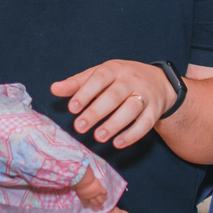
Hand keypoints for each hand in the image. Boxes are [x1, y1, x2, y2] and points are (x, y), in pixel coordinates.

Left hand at [52, 60, 175, 148]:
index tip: (72, 108)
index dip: (85, 92)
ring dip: (114, 124)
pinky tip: (117, 143)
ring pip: (131, 109)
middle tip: (79, 127)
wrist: (158, 81)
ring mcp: (145, 94)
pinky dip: (132, 134)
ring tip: (98, 137)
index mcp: (115, 69)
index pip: (99, 78)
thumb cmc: (120, 79)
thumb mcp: (100, 75)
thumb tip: (54, 89)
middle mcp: (131, 79)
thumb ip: (77, 83)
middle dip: (96, 112)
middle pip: (115, 95)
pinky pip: (146, 123)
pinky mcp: (155, 110)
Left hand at [74, 169, 107, 206]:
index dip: (88, 202)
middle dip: (97, 204)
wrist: (84, 180)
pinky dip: (105, 193)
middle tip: (99, 205)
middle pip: (94, 203)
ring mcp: (96, 194)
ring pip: (100, 200)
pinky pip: (104, 193)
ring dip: (102, 201)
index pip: (86, 202)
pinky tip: (105, 193)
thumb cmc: (78, 183)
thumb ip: (76, 188)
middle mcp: (91, 197)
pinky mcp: (100, 189)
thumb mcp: (76, 187)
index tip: (89, 202)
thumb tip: (72, 185)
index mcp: (84, 197)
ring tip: (103, 201)